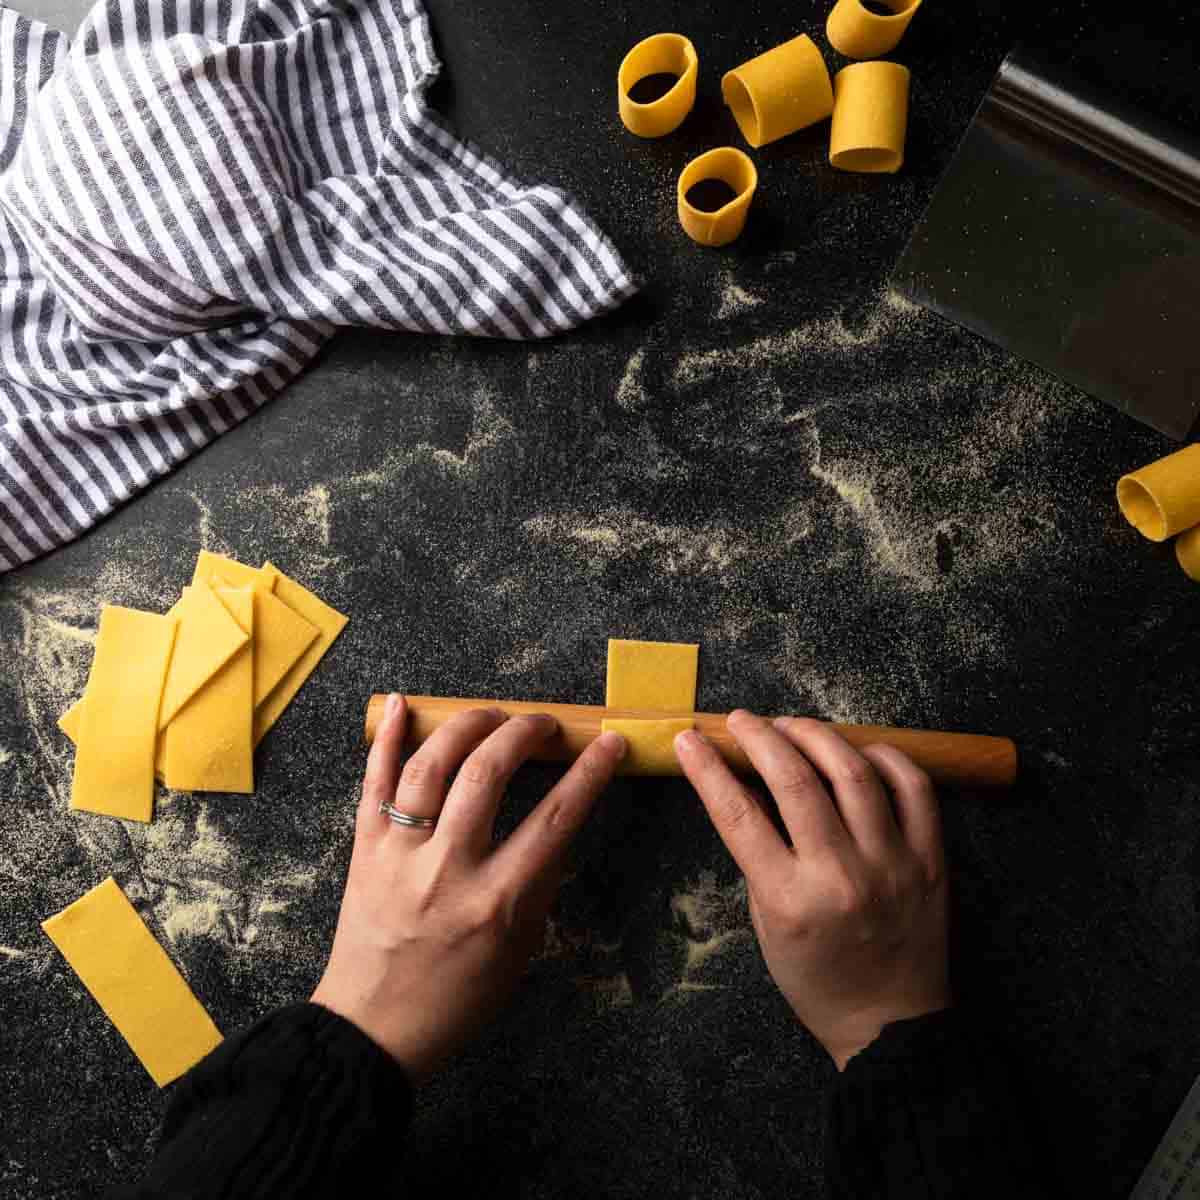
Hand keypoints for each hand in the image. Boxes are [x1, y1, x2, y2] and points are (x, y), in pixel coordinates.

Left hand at [312, 695, 625, 1079]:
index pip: (555, 819)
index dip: (589, 773)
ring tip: (494, 715)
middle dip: (523, 733)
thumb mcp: (519, 950)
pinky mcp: (364, 849)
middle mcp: (447, 869)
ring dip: (466, 726)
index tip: (608, 744)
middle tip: (543, 724)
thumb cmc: (457, 999)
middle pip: (487, 775)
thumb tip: (554, 825)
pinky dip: (385, 738)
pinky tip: (401, 702)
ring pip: (430, 766)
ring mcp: (399, 855)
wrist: (374, 1030)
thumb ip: (538, 885)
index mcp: (496, 902)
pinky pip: (373, 782)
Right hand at [675, 713, 948, 1068]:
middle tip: (742, 720)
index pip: (738, 813)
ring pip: (852, 771)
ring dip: (815, 735)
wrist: (891, 1024)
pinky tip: (858, 750)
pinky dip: (884, 757)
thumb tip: (749, 786)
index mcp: (791, 899)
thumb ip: (759, 856)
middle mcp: (841, 875)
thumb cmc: (817, 979)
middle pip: (793, 779)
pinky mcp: (931, 859)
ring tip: (791, 725)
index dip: (707, 768)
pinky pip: (913, 787)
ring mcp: (892, 863)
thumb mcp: (766, 924)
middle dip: (759, 736)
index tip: (690, 739)